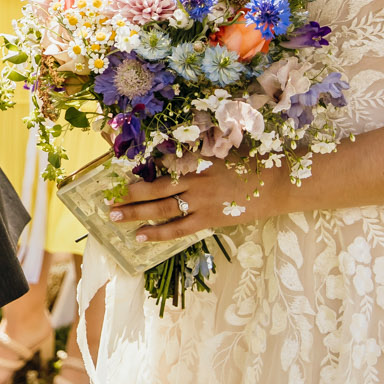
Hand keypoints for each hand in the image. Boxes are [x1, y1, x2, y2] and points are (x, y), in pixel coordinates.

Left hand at [108, 159, 289, 242]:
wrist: (277, 184)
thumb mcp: (222, 149)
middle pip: (153, 187)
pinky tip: (141, 235)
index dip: (136, 163)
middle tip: (106, 197)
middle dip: (128, 192)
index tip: (114, 164)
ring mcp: (201, 201)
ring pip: (161, 207)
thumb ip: (197, 148)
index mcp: (195, 158)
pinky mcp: (210, 219)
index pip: (158, 160)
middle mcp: (193, 179)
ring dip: (135, 212)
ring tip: (114, 215)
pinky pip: (179, 228)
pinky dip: (159, 232)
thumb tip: (173, 148)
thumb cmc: (251, 163)